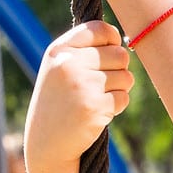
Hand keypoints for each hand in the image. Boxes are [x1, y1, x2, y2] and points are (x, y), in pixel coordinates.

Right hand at [24, 21, 134, 172]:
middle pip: (119, 54)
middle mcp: (69, 64)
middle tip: (102, 85)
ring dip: (118, 90)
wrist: (47, 144)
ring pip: (126, 77)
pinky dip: (116, 107)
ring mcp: (82, 85)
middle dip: (118, 70)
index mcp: (59, 50)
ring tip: (96, 100)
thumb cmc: (59, 103)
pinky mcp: (95, 106)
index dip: (113, 39)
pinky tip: (97, 114)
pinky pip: (123, 98)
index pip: (99, 29)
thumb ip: (84, 50)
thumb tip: (119, 38)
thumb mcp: (61, 69)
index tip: (110, 51)